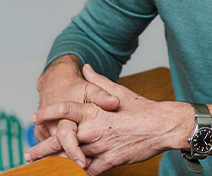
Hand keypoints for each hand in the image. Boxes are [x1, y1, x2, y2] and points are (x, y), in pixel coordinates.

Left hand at [26, 64, 188, 175]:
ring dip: (57, 163)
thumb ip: (97, 81)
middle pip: (61, 140)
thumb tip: (86, 67)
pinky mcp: (110, 162)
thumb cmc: (141, 107)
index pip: (65, 110)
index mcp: (95, 110)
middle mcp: (94, 129)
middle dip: (42, 148)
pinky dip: (79, 173)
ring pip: (71, 158)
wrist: (162, 125)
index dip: (48, 113)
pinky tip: (72, 173)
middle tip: (28, 154)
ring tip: (43, 167)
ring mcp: (101, 147)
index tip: (35, 117)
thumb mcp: (118, 91)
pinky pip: (88, 171)